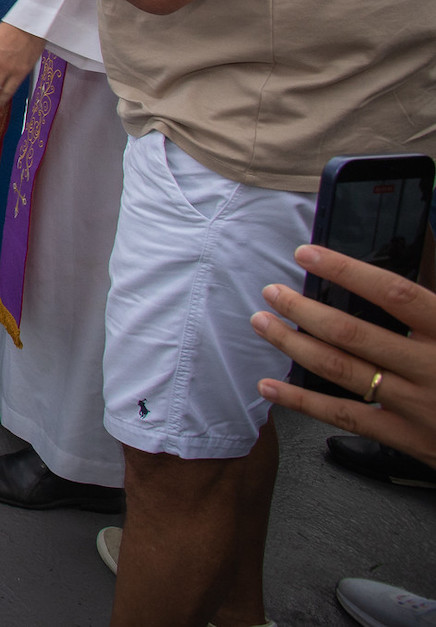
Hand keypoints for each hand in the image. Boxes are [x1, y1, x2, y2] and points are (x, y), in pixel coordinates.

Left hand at [253, 244, 435, 469]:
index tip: (310, 254)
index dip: (349, 271)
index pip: (395, 294)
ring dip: (294, 345)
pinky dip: (302, 400)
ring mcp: (418, 405)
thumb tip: (423, 246)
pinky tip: (271, 386)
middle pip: (354, 334)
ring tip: (265, 324)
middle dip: (304, 309)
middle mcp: (432, 368)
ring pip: (342, 370)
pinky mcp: (407, 437)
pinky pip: (345, 416)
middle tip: (273, 292)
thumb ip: (434, 301)